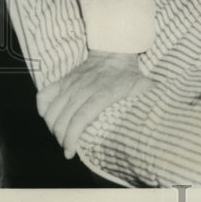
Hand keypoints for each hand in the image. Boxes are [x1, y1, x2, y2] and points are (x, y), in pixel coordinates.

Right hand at [37, 50, 154, 159]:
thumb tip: (158, 120)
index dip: (71, 138)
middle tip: (68, 147)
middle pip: (64, 119)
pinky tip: (48, 119)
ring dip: (53, 128)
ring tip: (61, 137)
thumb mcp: (143, 86)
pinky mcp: (64, 79)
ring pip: (52, 110)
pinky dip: (42, 108)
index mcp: (104, 92)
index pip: (81, 118)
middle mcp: (84, 88)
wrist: (116, 48)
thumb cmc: (130, 73)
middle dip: (62, 138)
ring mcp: (72, 82)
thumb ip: (148, 101)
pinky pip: (45, 94)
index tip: (70, 153)